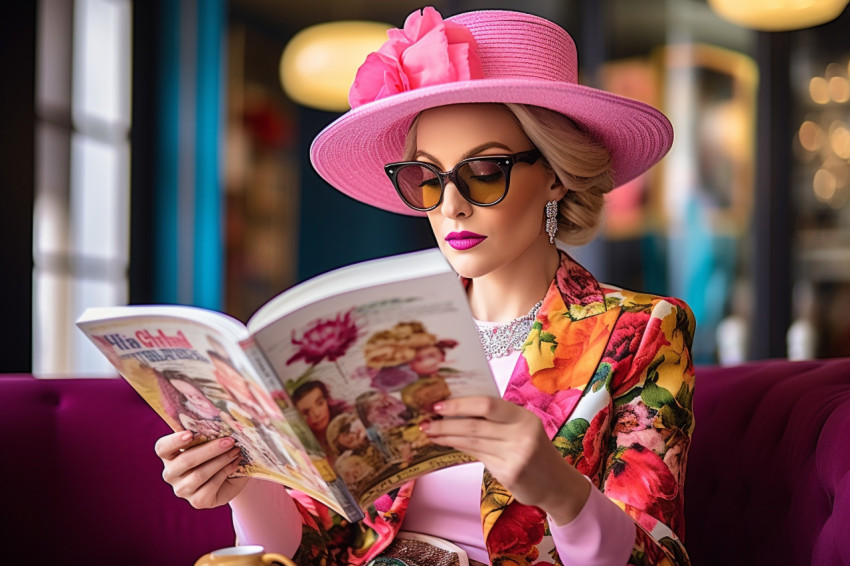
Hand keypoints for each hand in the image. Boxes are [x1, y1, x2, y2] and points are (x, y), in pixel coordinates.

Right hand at [155, 431, 248, 508]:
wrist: (230, 477)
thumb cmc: (217, 454)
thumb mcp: (211, 442)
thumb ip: (210, 434)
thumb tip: (224, 423)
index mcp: (169, 455)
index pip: (162, 448)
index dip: (174, 441)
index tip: (190, 433)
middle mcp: (171, 473)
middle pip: (185, 460)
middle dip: (210, 449)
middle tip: (229, 441)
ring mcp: (182, 489)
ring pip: (199, 474)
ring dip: (221, 461)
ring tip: (236, 451)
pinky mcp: (197, 501)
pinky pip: (210, 487)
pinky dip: (225, 472)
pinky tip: (234, 464)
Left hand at [422, 396, 589, 523]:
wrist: (556, 484)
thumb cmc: (534, 450)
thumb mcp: (522, 429)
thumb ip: (496, 420)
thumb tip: (456, 410)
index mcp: (524, 417)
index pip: (488, 404)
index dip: (461, 404)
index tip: (438, 405)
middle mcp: (522, 435)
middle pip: (475, 425)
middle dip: (446, 423)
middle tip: (425, 421)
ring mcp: (516, 456)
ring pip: (472, 442)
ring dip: (447, 437)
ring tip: (429, 433)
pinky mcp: (509, 474)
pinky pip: (477, 457)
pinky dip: (459, 449)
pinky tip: (446, 445)